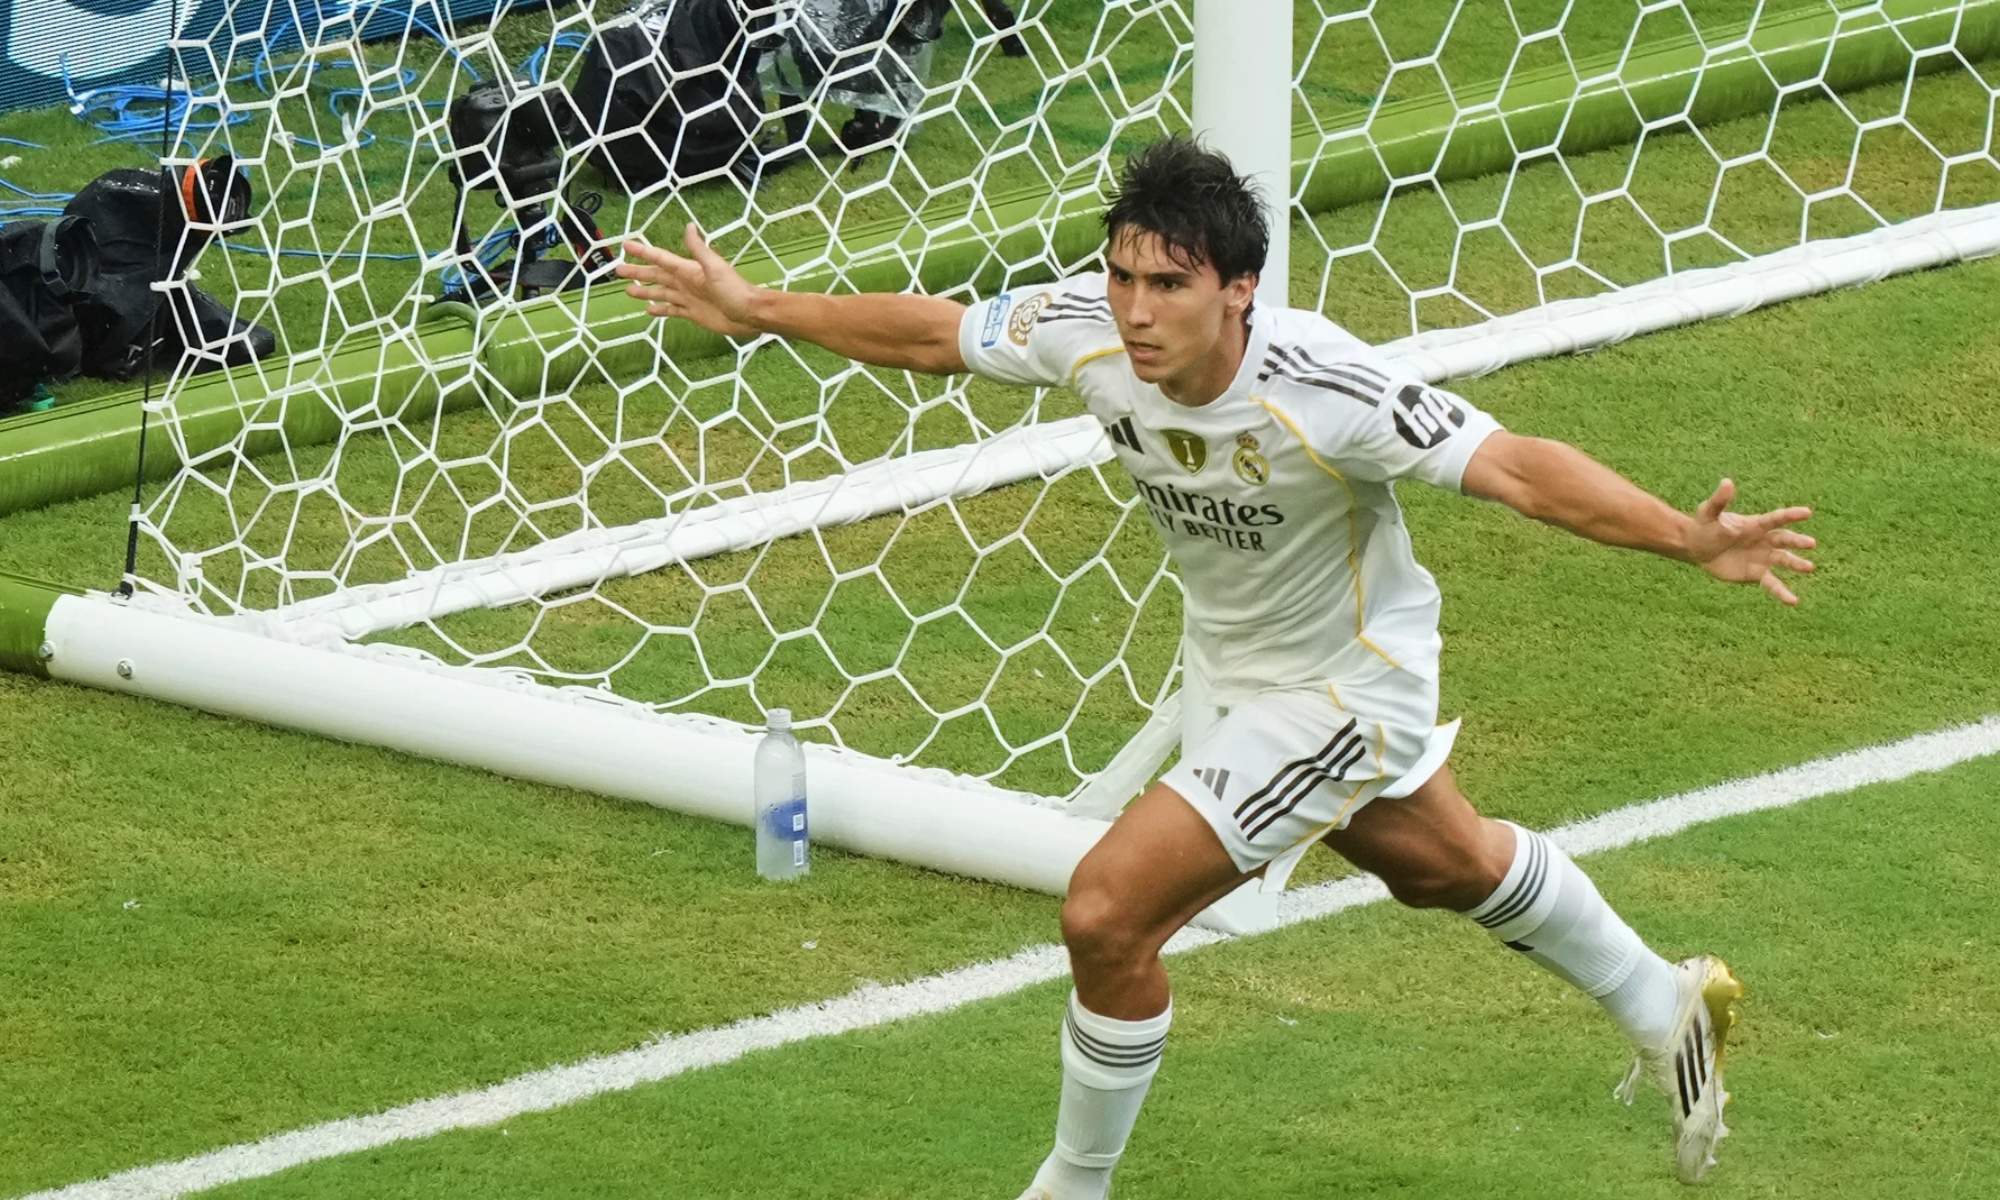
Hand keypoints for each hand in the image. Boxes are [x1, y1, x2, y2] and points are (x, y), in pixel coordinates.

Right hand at [615, 223, 760, 337]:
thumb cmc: (735, 290)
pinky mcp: (693, 313)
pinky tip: (649, 310)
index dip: (643, 252)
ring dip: (645, 291)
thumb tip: (689, 226)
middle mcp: (686, 282)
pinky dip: (660, 310)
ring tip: (628, 290)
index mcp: (688, 270)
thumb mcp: (715, 266)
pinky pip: (672, 310)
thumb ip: (699, 249)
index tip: (626, 245)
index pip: (660, 258)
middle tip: (618, 270)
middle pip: (656, 276)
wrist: (749, 313)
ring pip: (661, 293)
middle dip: (637, 272)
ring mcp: (688, 298)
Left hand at [1685, 478, 1816, 605]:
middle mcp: (1764, 540)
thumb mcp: (1708, 513)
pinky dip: (1783, 593)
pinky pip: (1773, 584)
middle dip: (1797, 542)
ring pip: (1784, 561)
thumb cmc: (1704, 526)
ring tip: (1809, 568)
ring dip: (1796, 564)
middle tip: (1811, 543)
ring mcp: (1763, 558)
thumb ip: (1719, 500)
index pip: (1776, 519)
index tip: (1807, 512)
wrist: (1696, 548)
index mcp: (1756, 524)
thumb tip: (1726, 482)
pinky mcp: (1757, 574)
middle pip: (1784, 540)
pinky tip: (1793, 601)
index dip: (1791, 515)